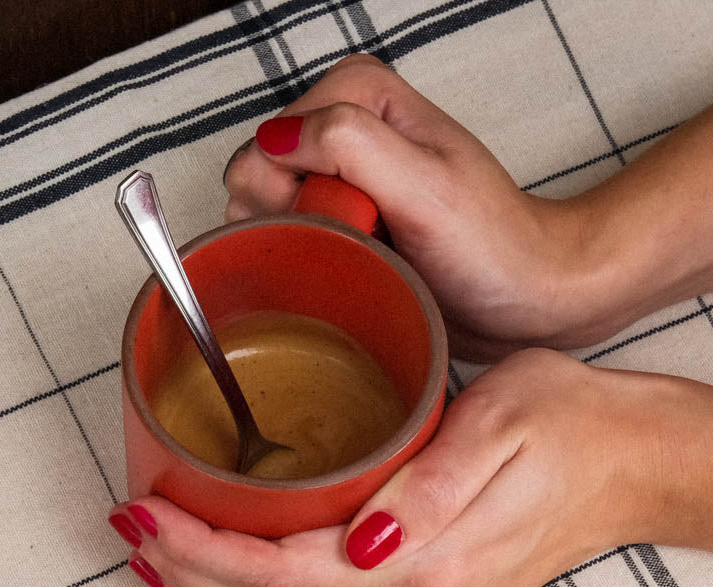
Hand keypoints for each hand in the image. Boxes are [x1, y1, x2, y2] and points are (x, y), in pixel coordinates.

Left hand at [108, 349, 712, 586]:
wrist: (629, 466)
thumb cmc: (568, 428)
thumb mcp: (503, 425)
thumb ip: (429, 490)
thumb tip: (363, 540)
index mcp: (428, 562)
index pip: (280, 575)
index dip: (202, 550)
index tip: (149, 513)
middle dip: (186, 579)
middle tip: (131, 534)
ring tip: (155, 570)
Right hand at [224, 56, 589, 361]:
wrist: (526, 296)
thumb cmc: (491, 246)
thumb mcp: (426, 187)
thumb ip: (350, 145)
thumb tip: (273, 142)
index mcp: (357, 94)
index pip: (264, 148)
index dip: (290, 197)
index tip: (349, 222)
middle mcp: (339, 127)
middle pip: (256, 181)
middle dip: (294, 225)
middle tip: (359, 243)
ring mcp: (335, 178)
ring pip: (264, 218)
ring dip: (300, 251)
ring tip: (361, 259)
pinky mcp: (338, 220)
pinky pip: (286, 243)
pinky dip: (305, 266)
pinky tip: (350, 274)